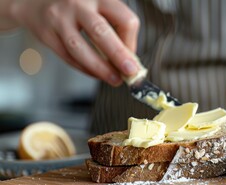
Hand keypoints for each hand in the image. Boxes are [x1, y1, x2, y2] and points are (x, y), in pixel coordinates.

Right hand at [9, 0, 139, 85]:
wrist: (35, 2)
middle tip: (130, 72)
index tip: (132, 57)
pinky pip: (68, 57)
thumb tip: (130, 61)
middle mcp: (78, 4)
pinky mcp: (46, 34)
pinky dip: (85, 69)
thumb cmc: (77, 8)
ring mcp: (59, 18)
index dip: (131, 42)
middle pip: (101, 32)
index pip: (124, 20)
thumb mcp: (99, 8)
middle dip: (119, 56)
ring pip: (80, 49)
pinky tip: (96, 74)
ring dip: (100, 69)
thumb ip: (115, 30)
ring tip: (115, 80)